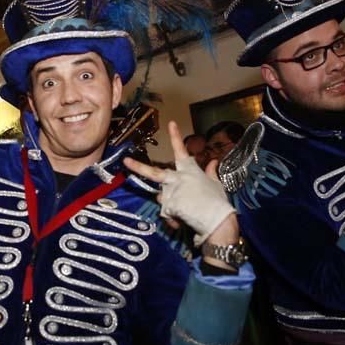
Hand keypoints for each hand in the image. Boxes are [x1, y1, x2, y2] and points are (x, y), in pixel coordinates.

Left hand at [123, 122, 236, 253]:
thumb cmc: (218, 202)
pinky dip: (173, 219)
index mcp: (189, 170)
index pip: (181, 150)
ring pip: (162, 198)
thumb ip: (210, 172)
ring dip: (169, 205)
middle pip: (153, 172)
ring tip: (186, 212)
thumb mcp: (216, 184)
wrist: (217, 220)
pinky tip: (184, 221)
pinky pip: (166, 213)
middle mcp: (176, 179)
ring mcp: (170, 192)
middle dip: (137, 166)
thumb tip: (213, 162)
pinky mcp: (167, 206)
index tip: (171, 123)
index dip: (175, 136)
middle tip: (126, 161)